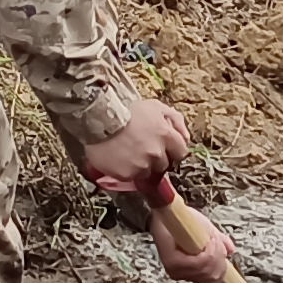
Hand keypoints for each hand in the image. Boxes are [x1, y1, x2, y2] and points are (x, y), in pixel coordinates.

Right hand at [77, 98, 192, 194]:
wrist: (98, 117)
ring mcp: (142, 165)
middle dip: (155, 158)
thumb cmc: (126, 109)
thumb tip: (185, 136)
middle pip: (163, 164)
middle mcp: (157, 153)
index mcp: (166, 135)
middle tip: (140, 148)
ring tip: (127, 152)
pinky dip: (125, 170)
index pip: (181, 152)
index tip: (163, 148)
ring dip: (140, 165)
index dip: (172, 150)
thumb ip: (175, 119)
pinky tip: (117, 158)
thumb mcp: (154, 106)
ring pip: (147, 172)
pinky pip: (130, 176)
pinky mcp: (127, 174)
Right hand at [151, 196, 235, 282]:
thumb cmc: (177, 220)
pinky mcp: (191, 277)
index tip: (212, 237)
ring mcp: (183, 276)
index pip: (198, 264)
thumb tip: (230, 250)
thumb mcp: (194, 220)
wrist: (166, 223)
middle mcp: (176, 272)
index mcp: (171, 259)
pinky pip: (211, 282)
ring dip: (220, 262)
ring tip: (217, 246)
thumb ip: (212, 234)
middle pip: (207, 274)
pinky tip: (218, 257)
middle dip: (218, 256)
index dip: (211, 252)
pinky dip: (219, 270)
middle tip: (216, 240)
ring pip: (212, 280)